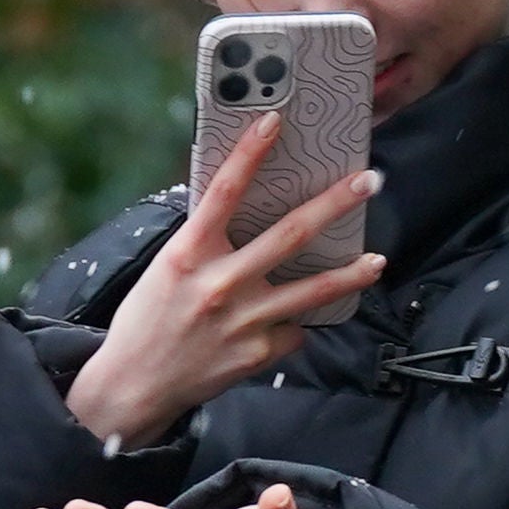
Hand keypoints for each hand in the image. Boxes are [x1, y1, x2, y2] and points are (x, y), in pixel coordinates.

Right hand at [63, 111, 383, 450]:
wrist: (133, 386)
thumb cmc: (147, 322)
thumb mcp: (165, 271)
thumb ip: (203, 244)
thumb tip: (241, 214)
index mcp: (188, 255)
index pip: (223, 192)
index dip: (250, 154)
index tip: (275, 121)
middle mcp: (220, 284)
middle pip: (290, 235)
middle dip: (334, 204)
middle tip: (367, 181)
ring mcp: (244, 321)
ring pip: (312, 291)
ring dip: (350, 273)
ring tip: (376, 260)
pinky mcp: (259, 353)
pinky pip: (293, 329)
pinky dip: (293, 324)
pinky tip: (282, 326)